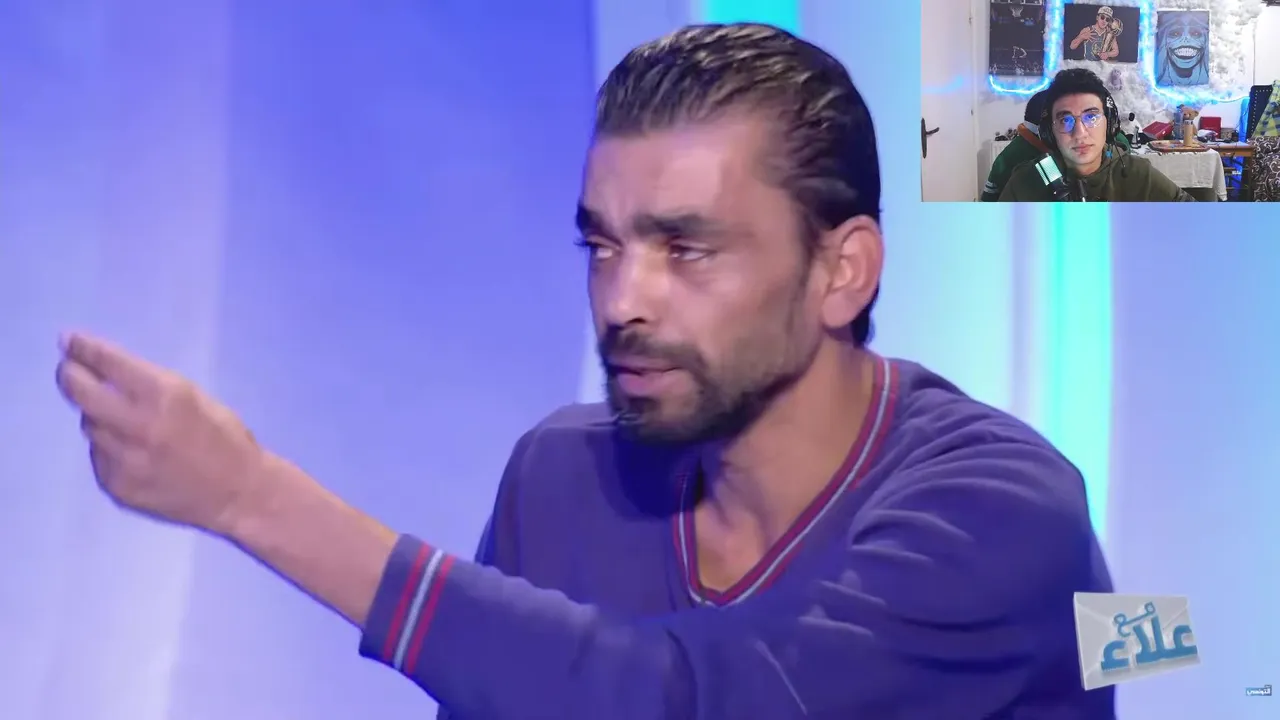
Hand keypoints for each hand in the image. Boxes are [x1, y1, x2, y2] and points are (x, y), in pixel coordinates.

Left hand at [55, 332, 263, 535]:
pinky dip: (109, 448)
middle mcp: (138, 425)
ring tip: (122, 420)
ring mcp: (124, 459)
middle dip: (69, 375)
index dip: (83, 348)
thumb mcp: (195, 397)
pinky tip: (134, 452)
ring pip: (89, 425)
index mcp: (165, 396)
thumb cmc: (225, 438)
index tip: (70, 340)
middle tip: (68, 369)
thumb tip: (106, 373)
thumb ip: (150, 385)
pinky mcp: (117, 486)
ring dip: (97, 416)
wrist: (238, 494)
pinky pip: (100, 456)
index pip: (107, 362)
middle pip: (81, 392)